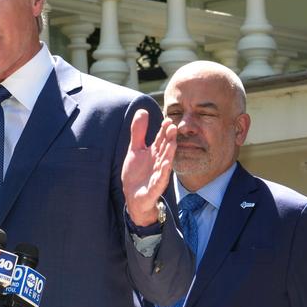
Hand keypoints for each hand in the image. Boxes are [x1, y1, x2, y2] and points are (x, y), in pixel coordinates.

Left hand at [122, 109, 176, 225]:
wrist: (133, 196)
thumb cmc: (137, 173)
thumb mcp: (135, 149)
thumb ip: (138, 132)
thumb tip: (142, 110)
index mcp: (154, 152)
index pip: (161, 139)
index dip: (164, 130)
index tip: (168, 119)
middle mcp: (159, 162)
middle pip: (165, 149)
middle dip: (169, 139)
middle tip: (172, 127)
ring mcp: (158, 175)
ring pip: (165, 163)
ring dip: (169, 154)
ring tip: (173, 143)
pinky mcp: (154, 187)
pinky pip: (159, 180)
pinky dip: (162, 174)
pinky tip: (165, 165)